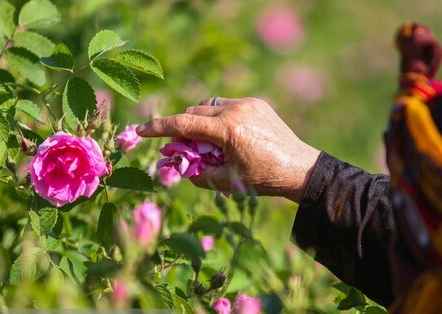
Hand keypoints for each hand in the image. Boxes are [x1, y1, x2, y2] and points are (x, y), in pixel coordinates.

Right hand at [136, 97, 320, 201]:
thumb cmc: (264, 179)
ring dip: (201, 120)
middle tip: (182, 149)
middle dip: (183, 128)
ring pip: (210, 106)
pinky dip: (219, 117)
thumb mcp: (227, 182)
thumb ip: (198, 174)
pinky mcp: (257, 104)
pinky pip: (228, 105)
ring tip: (208, 143)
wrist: (300, 169)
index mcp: (228, 129)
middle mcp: (236, 110)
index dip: (159, 127)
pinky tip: (228, 136)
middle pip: (194, 111)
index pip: (183, 123)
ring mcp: (248, 104)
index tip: (141, 131)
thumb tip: (179, 167)